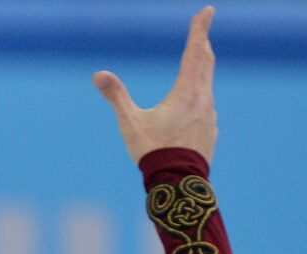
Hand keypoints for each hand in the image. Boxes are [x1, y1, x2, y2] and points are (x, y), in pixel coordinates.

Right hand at [94, 6, 216, 164]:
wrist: (177, 182)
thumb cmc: (153, 151)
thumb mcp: (130, 123)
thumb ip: (116, 96)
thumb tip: (98, 75)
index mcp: (186, 92)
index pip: (194, 52)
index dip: (199, 29)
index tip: (207, 10)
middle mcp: (203, 99)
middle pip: (206, 62)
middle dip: (202, 43)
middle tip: (202, 29)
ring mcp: (209, 115)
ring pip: (207, 83)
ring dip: (201, 68)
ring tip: (199, 60)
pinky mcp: (210, 129)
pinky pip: (206, 103)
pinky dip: (200, 92)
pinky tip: (194, 101)